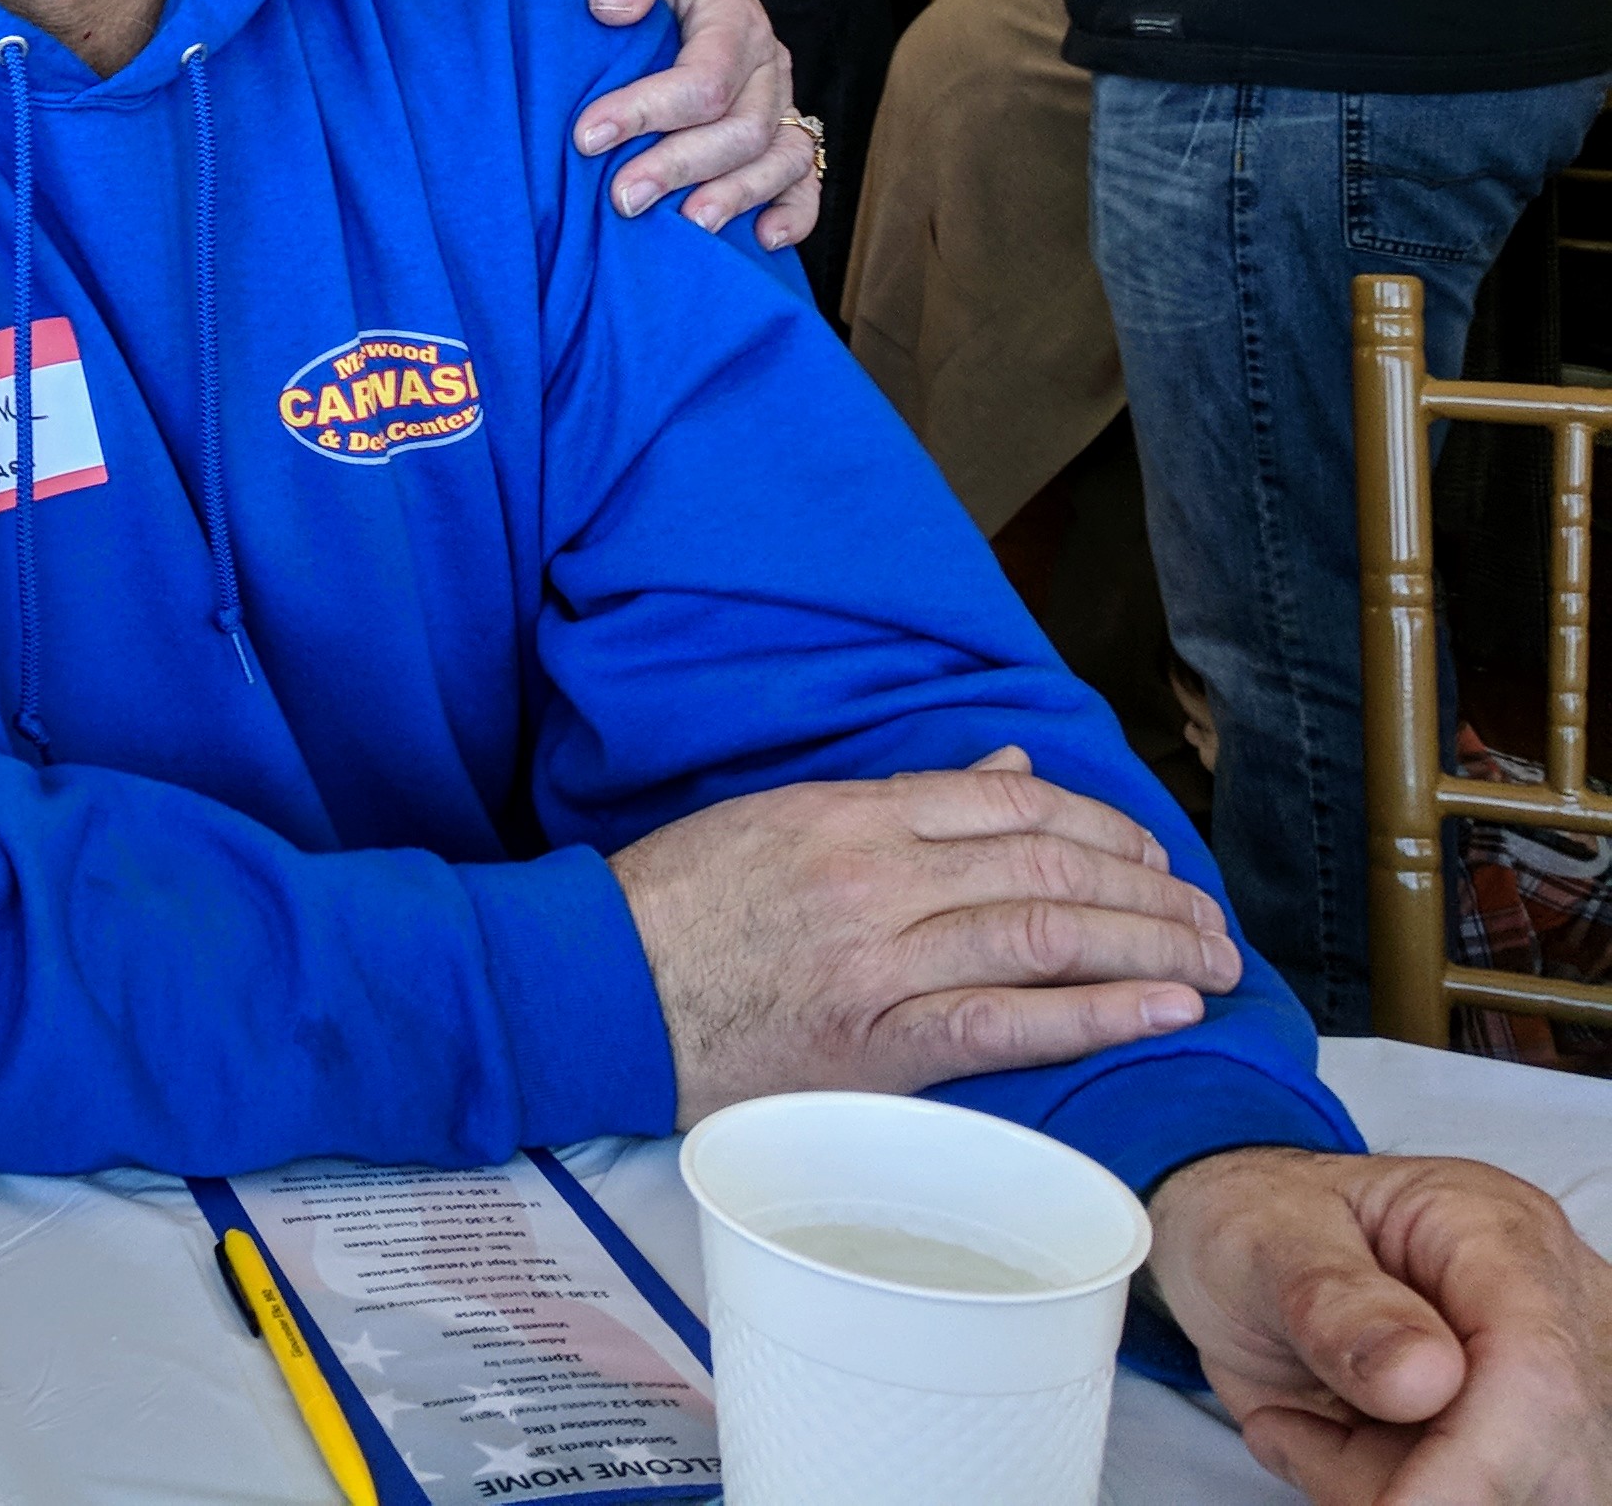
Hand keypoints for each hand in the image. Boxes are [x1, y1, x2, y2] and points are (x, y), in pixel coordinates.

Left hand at [566, 0, 821, 248]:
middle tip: (620, 198)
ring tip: (686, 227)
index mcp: (734, 14)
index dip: (650, 112)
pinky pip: (803, 174)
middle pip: (742, 129)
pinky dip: (794, 211)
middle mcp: (766, 61)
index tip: (587, 135)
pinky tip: (762, 239)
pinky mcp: (770, 125)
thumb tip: (614, 9)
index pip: (706, 78)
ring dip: (734, 197)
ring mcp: (773, 97)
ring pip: (779, 158)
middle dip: (681, 167)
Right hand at [609, 745, 1240, 1126]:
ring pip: (1048, 936)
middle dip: (1149, 889)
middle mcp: (876, 875)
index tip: (1151, 852)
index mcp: (850, 812)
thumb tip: (1004, 770)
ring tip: (1215, 963)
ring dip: (1150, 946)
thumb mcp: (779, 817)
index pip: (1010, 803)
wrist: (599, 987)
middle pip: (1049, 867)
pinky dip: (1099, 1014)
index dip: (1101, 825)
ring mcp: (880, 960)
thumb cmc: (678, 905)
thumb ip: (896, 800)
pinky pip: (1010, 1023)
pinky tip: (1165, 1008)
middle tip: (1210, 916)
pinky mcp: (877, 1043)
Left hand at [1147, 1146, 1611, 1503]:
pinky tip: (1331, 1439)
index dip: (1480, 1463)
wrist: (1241, 1255)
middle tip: (1293, 1429)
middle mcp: (1551, 1311)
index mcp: (1496, 1231)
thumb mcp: (1257, 1235)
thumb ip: (1330, 1299)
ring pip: (1520, 1501)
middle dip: (1414, 1483)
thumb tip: (1424, 1377)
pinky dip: (1388, 1498)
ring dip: (1389, 1491)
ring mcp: (1550, 1391)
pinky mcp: (1523, 1450)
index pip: (1536, 1371)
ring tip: (1304, 1421)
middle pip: (1545, 1460)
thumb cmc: (1256, 1222)